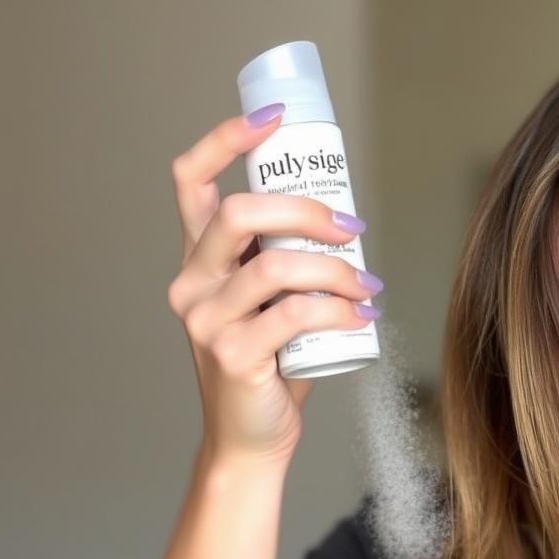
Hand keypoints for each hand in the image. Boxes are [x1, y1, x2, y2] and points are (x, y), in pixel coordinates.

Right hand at [168, 111, 379, 468]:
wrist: (250, 439)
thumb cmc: (269, 367)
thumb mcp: (270, 305)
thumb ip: (289, 264)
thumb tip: (346, 226)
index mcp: (199, 261)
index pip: (190, 180)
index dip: (226, 139)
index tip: (274, 119)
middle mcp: (192, 284)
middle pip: (239, 212)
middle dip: (305, 209)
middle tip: (351, 227)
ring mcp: (206, 321)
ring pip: (276, 266)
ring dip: (335, 268)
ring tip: (368, 285)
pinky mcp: (233, 355)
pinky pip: (295, 315)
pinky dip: (338, 311)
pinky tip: (362, 318)